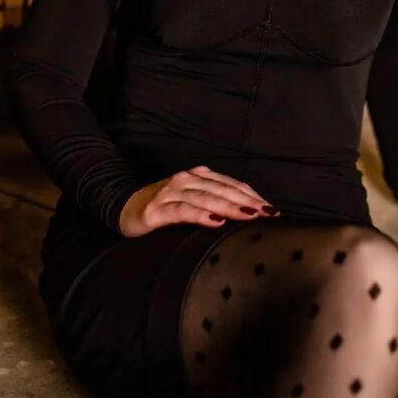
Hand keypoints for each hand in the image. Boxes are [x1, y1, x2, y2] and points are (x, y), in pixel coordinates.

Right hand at [118, 164, 281, 237]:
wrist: (125, 207)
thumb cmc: (165, 207)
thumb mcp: (193, 202)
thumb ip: (216, 204)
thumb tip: (250, 216)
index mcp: (199, 176)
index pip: (232, 185)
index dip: (253, 196)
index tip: (272, 210)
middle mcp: (187, 179)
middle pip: (223, 190)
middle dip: (248, 202)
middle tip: (268, 214)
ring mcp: (171, 192)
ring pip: (206, 198)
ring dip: (230, 207)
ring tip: (249, 215)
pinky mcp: (157, 209)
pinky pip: (182, 211)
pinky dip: (200, 215)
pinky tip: (214, 221)